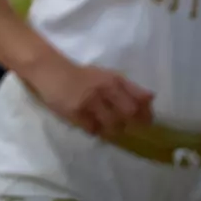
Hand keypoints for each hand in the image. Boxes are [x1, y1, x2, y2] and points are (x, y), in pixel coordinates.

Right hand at [25, 57, 153, 138]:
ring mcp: (90, 101)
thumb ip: (128, 88)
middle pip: (130, 113)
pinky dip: (95, 130)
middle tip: (126, 127)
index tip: (146, 121)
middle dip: (131, 123)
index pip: (140, 98)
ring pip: (113, 125)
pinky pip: (93, 129)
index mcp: (114, 80)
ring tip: (105, 126)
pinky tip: (90, 124)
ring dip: (112, 129)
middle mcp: (105, 89)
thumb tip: (151, 99)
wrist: (49, 70)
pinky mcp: (75, 112)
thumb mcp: (106, 76)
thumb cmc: (80, 75)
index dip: (147, 112)